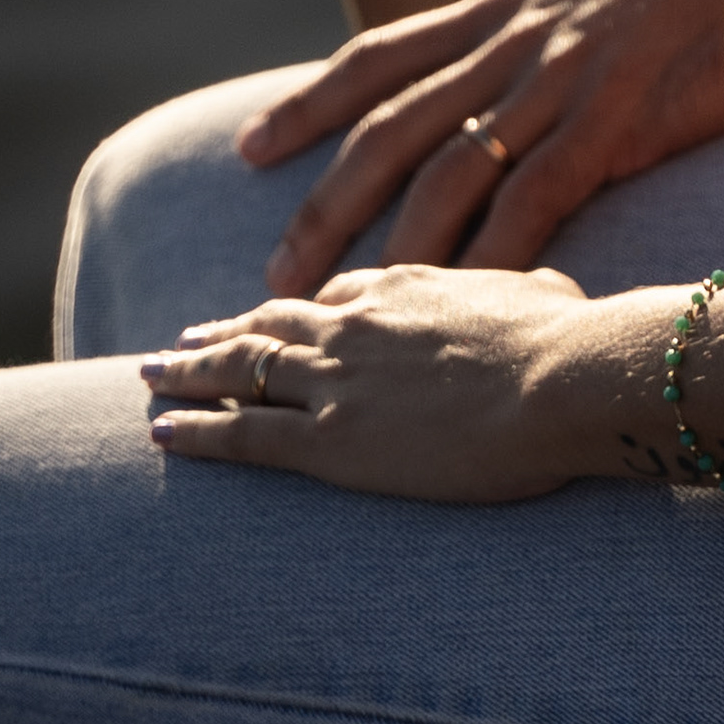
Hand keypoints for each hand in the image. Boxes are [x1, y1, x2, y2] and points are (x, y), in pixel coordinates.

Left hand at [139, 268, 626, 504]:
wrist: (563, 377)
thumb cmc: (572, 341)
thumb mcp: (543, 292)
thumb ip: (520, 290)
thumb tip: (540, 297)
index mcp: (407, 284)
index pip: (335, 294)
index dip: (297, 308)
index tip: (272, 314)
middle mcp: (358, 322)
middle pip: (272, 321)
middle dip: (224, 330)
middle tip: (180, 340)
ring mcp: (337, 379)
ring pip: (241, 367)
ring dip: (188, 370)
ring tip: (151, 374)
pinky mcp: (330, 438)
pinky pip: (243, 431)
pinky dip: (197, 428)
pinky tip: (162, 429)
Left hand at [233, 0, 723, 296]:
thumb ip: (531, 39)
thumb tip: (490, 85)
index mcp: (500, 7)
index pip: (377, 57)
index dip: (308, 102)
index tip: (250, 148)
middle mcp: (510, 40)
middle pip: (389, 126)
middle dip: (323, 199)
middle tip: (272, 270)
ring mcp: (557, 81)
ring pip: (443, 168)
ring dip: (387, 242)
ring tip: (341, 303)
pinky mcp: (608, 122)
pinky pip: (530, 200)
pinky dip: (488, 256)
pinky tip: (460, 306)